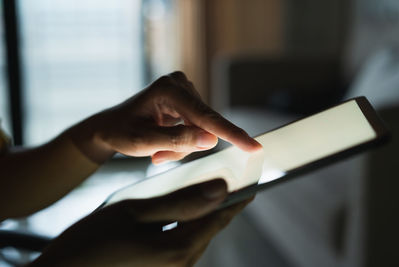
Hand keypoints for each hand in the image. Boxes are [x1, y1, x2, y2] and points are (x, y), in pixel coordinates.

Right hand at [30, 179, 252, 266]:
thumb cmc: (92, 241)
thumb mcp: (135, 211)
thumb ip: (181, 202)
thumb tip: (218, 189)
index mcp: (179, 249)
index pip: (219, 218)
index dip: (238, 198)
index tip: (252, 182)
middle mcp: (181, 264)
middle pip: (210, 228)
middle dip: (221, 204)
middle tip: (230, 180)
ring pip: (197, 235)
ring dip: (203, 214)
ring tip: (207, 190)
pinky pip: (183, 243)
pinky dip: (188, 224)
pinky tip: (182, 211)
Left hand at [70, 71, 260, 163]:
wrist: (109, 127)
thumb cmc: (121, 133)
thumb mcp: (144, 142)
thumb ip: (178, 142)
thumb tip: (212, 141)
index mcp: (168, 89)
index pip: (206, 117)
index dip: (232, 134)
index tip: (254, 147)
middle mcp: (180, 84)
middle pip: (203, 126)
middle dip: (186, 146)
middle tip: (159, 156)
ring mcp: (184, 91)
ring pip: (201, 130)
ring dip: (183, 146)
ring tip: (158, 150)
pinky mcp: (187, 100)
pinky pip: (196, 127)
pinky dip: (183, 141)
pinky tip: (163, 143)